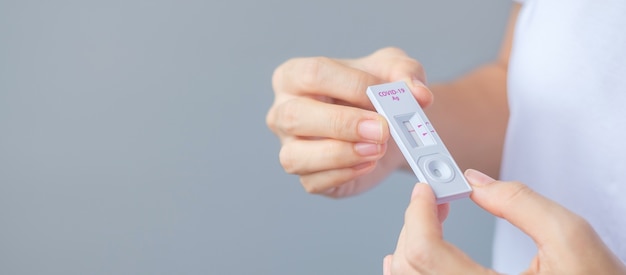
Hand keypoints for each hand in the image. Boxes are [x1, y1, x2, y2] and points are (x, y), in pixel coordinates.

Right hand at [266, 47, 432, 196]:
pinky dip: (344, 175)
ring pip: (296, 156)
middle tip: (382, 129)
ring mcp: (290, 146)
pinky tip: (369, 164)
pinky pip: (314, 182)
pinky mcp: (306, 176)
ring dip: (340, 155)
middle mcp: (283, 111)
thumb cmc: (377, 91)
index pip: (313, 74)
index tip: (384, 95)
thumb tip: (418, 94)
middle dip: (343, 124)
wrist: (387, 124)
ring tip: (376, 149)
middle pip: (295, 116)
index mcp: (294, 76)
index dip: (351, 85)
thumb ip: (406, 74)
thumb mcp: (394, 70)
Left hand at [384, 169, 625, 274]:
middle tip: (432, 198)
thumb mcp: (569, 237)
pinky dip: (412, 267)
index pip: (426, 252)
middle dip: (414, 223)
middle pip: (411, 265)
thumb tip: (474, 180)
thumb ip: (519, 203)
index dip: (418, 214)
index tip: (425, 189)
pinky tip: (420, 251)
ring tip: (429, 219)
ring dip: (410, 244)